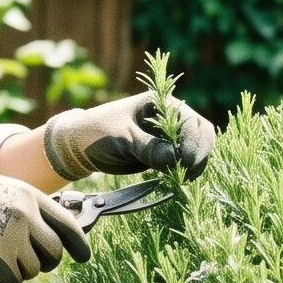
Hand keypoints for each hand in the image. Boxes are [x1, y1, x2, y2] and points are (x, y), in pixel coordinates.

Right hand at [0, 170, 90, 282]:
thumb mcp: (3, 192)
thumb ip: (27, 212)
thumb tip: (49, 242)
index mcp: (31, 198)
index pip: (68, 224)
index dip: (79, 244)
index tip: (84, 257)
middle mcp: (28, 217)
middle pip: (54, 253)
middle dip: (45, 263)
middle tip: (27, 263)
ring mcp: (14, 237)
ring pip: (33, 269)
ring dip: (17, 270)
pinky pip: (14, 279)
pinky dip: (2, 280)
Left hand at [42, 91, 217, 182]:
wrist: (81, 145)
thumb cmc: (98, 134)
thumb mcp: (123, 139)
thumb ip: (149, 148)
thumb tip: (175, 159)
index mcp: (162, 103)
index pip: (193, 123)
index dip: (195, 145)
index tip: (185, 164)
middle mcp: (170, 116)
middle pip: (202, 135)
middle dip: (198, 156)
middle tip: (186, 176)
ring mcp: (169, 134)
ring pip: (197, 149)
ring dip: (194, 165)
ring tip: (180, 179)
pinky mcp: (165, 150)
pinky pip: (185, 160)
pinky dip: (185, 170)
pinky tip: (175, 179)